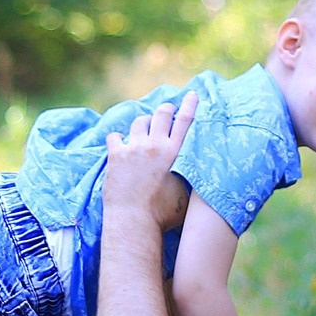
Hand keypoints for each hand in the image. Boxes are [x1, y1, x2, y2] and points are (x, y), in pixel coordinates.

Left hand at [102, 93, 199, 231]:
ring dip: (143, 123)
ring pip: (139, 122)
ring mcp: (134, 148)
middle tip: (167, 110)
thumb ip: (192, 179)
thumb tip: (201, 176)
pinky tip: (119, 143)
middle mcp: (155, 146)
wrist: (134, 221)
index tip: (191, 94)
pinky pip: (114, 137)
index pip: (185, 122)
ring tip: (144, 129)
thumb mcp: (187, 195)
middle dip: (165, 109)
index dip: (189, 105)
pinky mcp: (115, 156)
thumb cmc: (163, 215)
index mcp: (175, 153)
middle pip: (161, 114)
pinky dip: (117, 138)